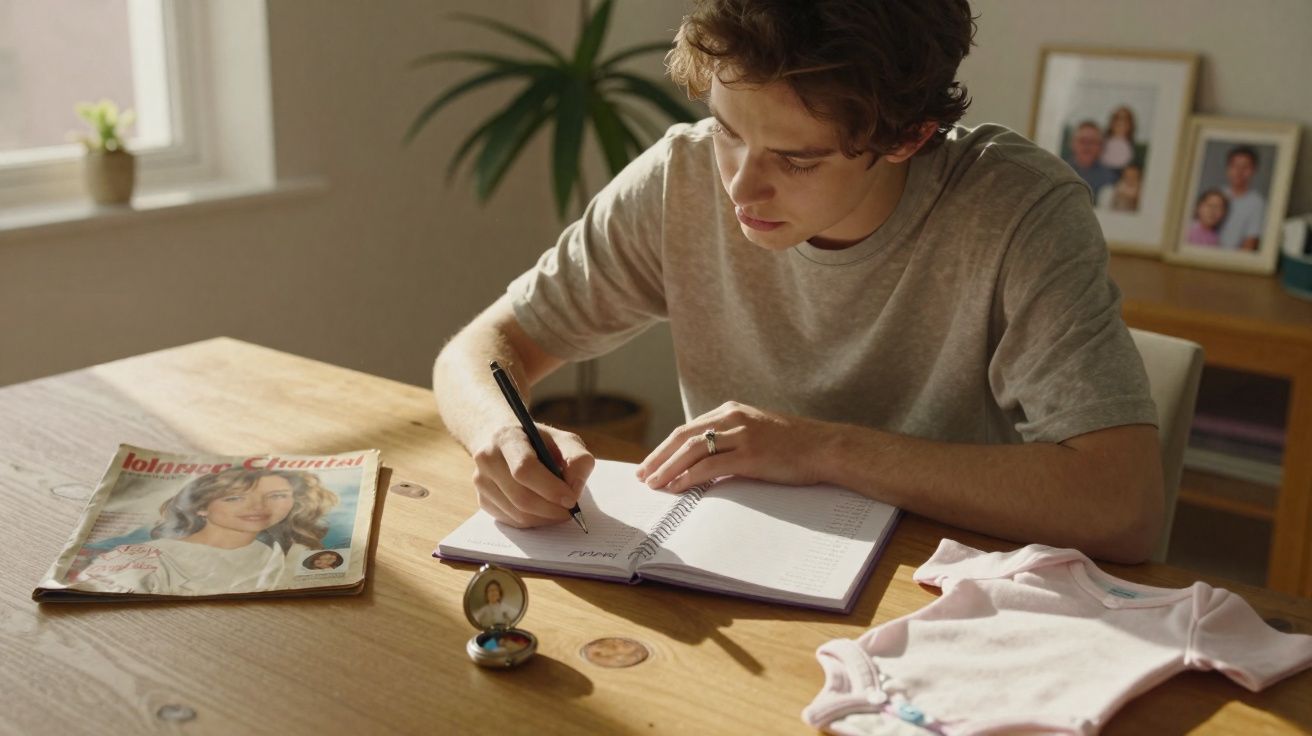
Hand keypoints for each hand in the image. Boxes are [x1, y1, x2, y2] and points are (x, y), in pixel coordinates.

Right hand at [470, 424, 594, 527]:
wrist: (503, 441)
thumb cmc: (539, 442)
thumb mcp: (563, 440)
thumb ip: (578, 459)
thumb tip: (574, 489)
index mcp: (508, 438)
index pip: (524, 468)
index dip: (550, 488)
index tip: (572, 499)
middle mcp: (488, 459)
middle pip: (520, 497)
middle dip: (551, 509)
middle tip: (570, 511)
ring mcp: (481, 481)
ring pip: (516, 513)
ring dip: (544, 518)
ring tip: (559, 511)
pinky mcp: (482, 500)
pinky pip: (511, 521)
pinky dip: (533, 522)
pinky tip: (543, 511)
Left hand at [636, 402, 833, 492]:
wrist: (826, 448)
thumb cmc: (795, 446)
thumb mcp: (758, 432)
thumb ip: (733, 439)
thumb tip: (707, 461)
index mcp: (732, 411)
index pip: (688, 429)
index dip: (665, 447)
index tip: (650, 463)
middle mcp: (733, 418)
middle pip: (683, 436)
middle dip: (658, 457)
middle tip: (642, 475)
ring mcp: (742, 435)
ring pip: (692, 450)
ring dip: (668, 468)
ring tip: (653, 484)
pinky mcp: (750, 454)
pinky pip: (710, 466)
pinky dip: (688, 477)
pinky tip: (676, 488)